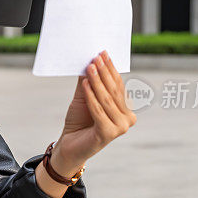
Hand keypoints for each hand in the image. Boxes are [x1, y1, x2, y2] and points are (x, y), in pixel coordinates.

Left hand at [50, 50, 136, 175]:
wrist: (70, 145)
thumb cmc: (79, 121)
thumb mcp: (84, 98)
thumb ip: (89, 82)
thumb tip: (90, 61)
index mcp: (126, 110)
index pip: (119, 85)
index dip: (111, 69)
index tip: (103, 53)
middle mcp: (128, 119)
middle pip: (114, 91)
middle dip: (104, 72)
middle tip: (96, 57)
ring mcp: (120, 128)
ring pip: (107, 99)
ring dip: (97, 81)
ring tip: (89, 67)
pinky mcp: (109, 133)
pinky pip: (98, 110)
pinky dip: (91, 96)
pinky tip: (85, 83)